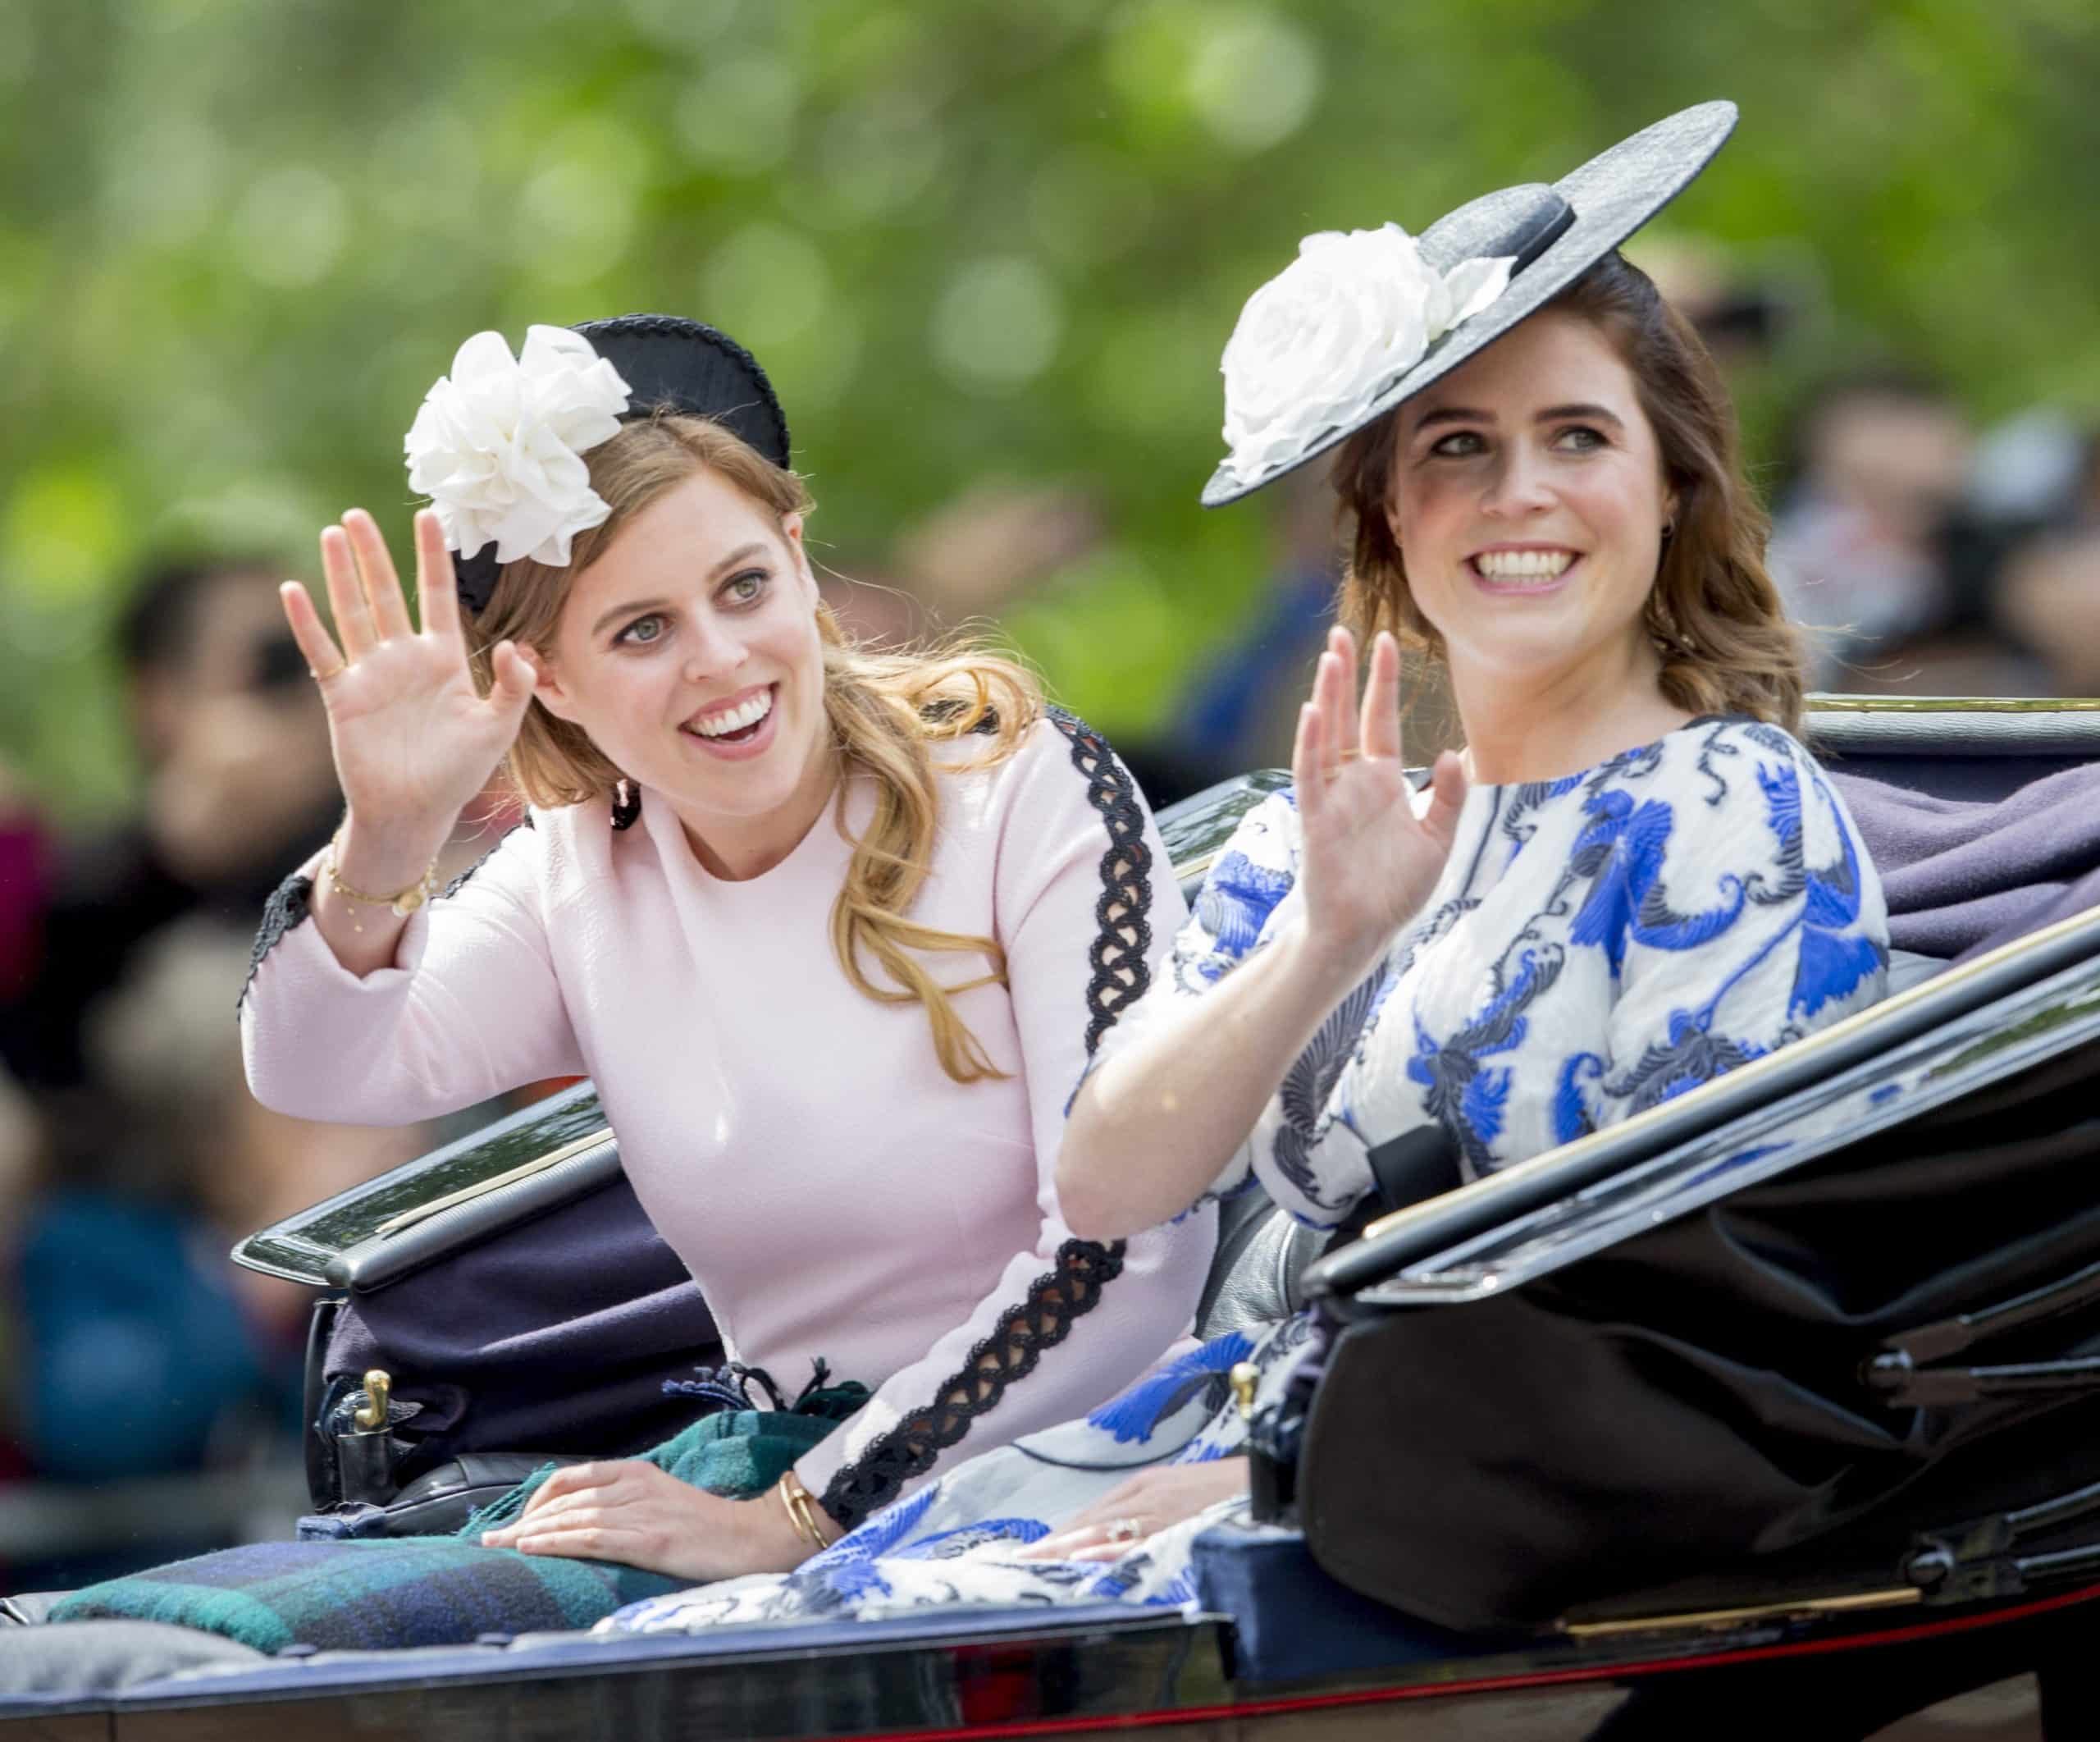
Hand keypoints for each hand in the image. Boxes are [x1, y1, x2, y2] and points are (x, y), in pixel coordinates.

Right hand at [280, 508, 538, 874]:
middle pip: (387, 594)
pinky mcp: (344, 697)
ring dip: (342, 575)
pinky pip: (323, 653)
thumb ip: (513, 687)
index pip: (438, 596)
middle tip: (357, 515)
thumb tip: (516, 646)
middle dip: (374, 555)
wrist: (415, 812)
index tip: (429, 518)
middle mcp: (405, 658)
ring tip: (332, 534)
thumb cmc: (458, 773)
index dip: (433, 558)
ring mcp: (372, 674)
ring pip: (354, 613)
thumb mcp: (497, 729)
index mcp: (444, 659)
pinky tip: (294, 591)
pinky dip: (307, 624)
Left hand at [478, 1460, 813, 1580]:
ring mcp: (643, 1513)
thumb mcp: (664, 1500)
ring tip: (500, 1548)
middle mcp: (636, 1486)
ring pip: (573, 1519)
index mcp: (639, 1472)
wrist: (753, 1537)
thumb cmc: (709, 1525)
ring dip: (530, 1534)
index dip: (537, 1497)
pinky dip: (556, 1543)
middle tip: (491, 1540)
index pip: (573, 1477)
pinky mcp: (650, 1541)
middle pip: (566, 1499)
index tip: (516, 1519)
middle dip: (524, 1520)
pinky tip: (531, 1549)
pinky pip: (592, 1538)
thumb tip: (586, 1519)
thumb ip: (628, 1502)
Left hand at [1013, 1461, 1249, 1561]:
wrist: (1267, 1482)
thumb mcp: (1182, 1491)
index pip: (1094, 1513)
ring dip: (1066, 1548)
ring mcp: (1157, 1512)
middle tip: (1021, 1558)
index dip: (1064, 1532)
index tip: (1038, 1548)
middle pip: (1089, 1521)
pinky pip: (1132, 1542)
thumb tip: (1124, 1534)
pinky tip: (1080, 1558)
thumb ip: (1153, 1508)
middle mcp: (1144, 1495)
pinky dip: (1104, 1549)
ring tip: (1035, 1561)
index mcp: (1145, 1484)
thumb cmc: (1229, 1490)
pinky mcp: (1172, 1528)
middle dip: (1054, 1541)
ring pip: (1101, 1531)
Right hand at [1291, 627, 1465, 980]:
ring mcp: (1332, 798)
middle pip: (1347, 716)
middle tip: (1342, 631)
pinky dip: (1309, 744)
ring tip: (1330, 657)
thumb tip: (1457, 752)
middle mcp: (1354, 782)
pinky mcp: (1317, 821)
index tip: (1386, 639)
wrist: (1365, 933)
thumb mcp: (1438, 839)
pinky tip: (1312, 712)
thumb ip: (1449, 797)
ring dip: (1327, 697)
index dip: (1383, 681)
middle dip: (1346, 675)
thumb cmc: (1396, 890)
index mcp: (1383, 781)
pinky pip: (1310, 775)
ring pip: (1326, 736)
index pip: (1382, 719)